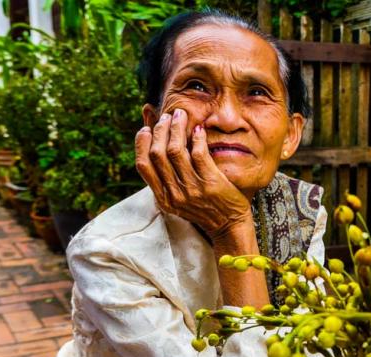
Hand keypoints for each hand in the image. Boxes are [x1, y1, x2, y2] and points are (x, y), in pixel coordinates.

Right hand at [134, 108, 251, 239]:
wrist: (229, 226)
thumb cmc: (204, 208)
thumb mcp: (179, 197)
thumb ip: (167, 175)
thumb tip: (154, 146)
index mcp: (163, 197)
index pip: (143, 165)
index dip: (141, 143)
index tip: (147, 129)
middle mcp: (175, 194)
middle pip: (158, 154)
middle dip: (160, 130)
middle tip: (167, 117)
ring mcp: (192, 189)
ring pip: (175, 151)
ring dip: (176, 128)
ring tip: (180, 116)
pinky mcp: (211, 183)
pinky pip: (199, 154)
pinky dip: (197, 138)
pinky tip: (198, 129)